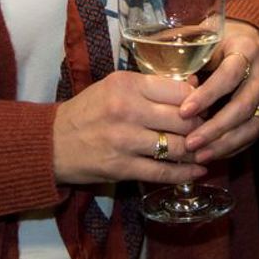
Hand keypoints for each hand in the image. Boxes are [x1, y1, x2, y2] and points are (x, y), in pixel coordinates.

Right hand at [53, 71, 205, 186]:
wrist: (51, 143)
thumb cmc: (87, 111)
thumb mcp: (115, 88)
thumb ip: (152, 87)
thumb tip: (194, 86)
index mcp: (126, 84)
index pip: (179, 90)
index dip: (198, 100)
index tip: (203, 107)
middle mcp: (127, 110)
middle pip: (182, 118)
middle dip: (201, 127)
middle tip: (207, 130)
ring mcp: (125, 140)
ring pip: (177, 146)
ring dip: (196, 152)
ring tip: (205, 152)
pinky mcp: (122, 168)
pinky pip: (162, 172)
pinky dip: (184, 174)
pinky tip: (197, 171)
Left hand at [180, 19, 258, 163]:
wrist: (250, 42)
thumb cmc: (217, 42)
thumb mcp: (203, 41)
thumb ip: (188, 60)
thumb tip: (162, 84)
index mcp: (245, 48)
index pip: (229, 75)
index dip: (207, 95)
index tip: (184, 111)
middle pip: (243, 105)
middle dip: (215, 128)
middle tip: (190, 143)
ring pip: (252, 125)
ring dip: (224, 143)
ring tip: (199, 155)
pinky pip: (253, 134)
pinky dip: (232, 147)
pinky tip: (212, 154)